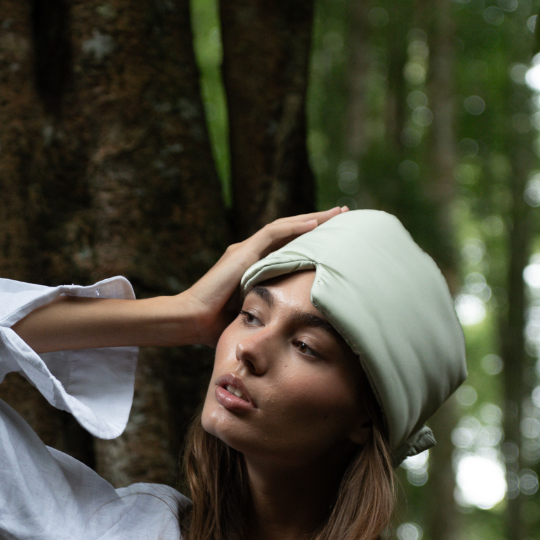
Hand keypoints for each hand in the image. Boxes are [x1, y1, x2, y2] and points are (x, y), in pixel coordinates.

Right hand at [179, 206, 347, 345]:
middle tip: (346, 215)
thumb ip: (270, 312)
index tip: (337, 237)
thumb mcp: (253, 315)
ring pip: (286, 227)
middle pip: (292, 232)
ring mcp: (246, 250)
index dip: (313, 241)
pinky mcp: (242, 252)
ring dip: (314, 219)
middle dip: (320, 223)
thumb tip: (295, 325)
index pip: (289, 247)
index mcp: (255, 266)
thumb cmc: (217, 326)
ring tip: (339, 213)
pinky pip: (273, 233)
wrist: (192, 320)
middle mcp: (251, 253)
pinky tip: (315, 223)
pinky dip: (295, 227)